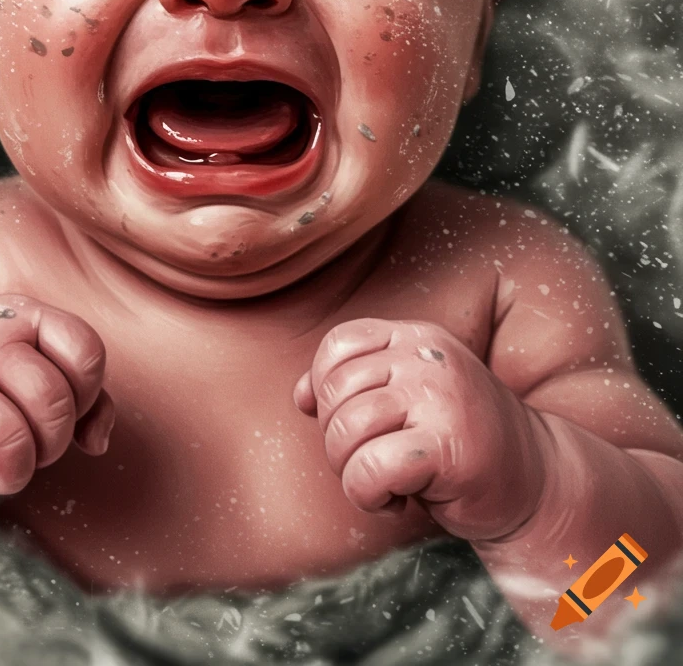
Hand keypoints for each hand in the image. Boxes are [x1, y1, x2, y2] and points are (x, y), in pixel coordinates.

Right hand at [0, 294, 112, 494]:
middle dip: (59, 435)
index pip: (87, 349)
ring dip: (38, 455)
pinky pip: (9, 437)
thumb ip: (75, 400)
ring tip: (9, 460)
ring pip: (47, 409)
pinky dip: (10, 471)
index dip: (87, 394)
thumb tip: (97, 442)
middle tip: (28, 446)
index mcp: (25, 313)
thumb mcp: (21, 382)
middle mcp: (2, 325)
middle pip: (69, 389)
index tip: (59, 418)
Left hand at [293, 317, 551, 542]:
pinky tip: (402, 500)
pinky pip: (369, 469)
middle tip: (374, 463)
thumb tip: (300, 396)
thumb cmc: (458, 443)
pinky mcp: (449, 444)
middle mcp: (428, 357)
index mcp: (417, 337)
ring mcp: (441, 396)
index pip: (338, 345)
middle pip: (336, 392)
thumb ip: (354, 388)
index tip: (355, 425)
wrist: (537, 483)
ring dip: (352, 473)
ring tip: (390, 482)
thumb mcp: (407, 399)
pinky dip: (370, 496)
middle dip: (338, 441)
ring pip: (346, 431)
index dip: (327, 390)